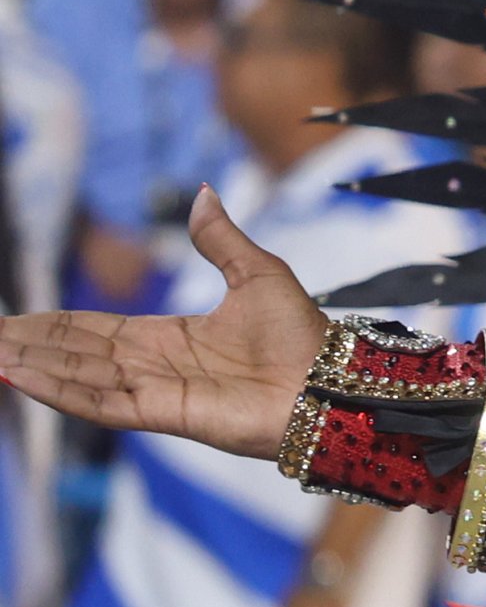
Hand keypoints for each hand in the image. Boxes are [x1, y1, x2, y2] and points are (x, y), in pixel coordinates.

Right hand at [0, 187, 328, 459]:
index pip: (96, 330)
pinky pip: (99, 402)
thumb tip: (202, 192)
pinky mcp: (163, 414)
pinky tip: (18, 375)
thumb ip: (220, 238)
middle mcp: (155, 368)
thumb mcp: (257, 272)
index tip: (10, 320)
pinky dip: (57, 390)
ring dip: (31, 364)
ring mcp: (156, 393)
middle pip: (74, 353)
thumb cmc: (304, 335)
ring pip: (76, 376)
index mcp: (170, 338)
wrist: (333, 382)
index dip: (53, 325)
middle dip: (28, 345)